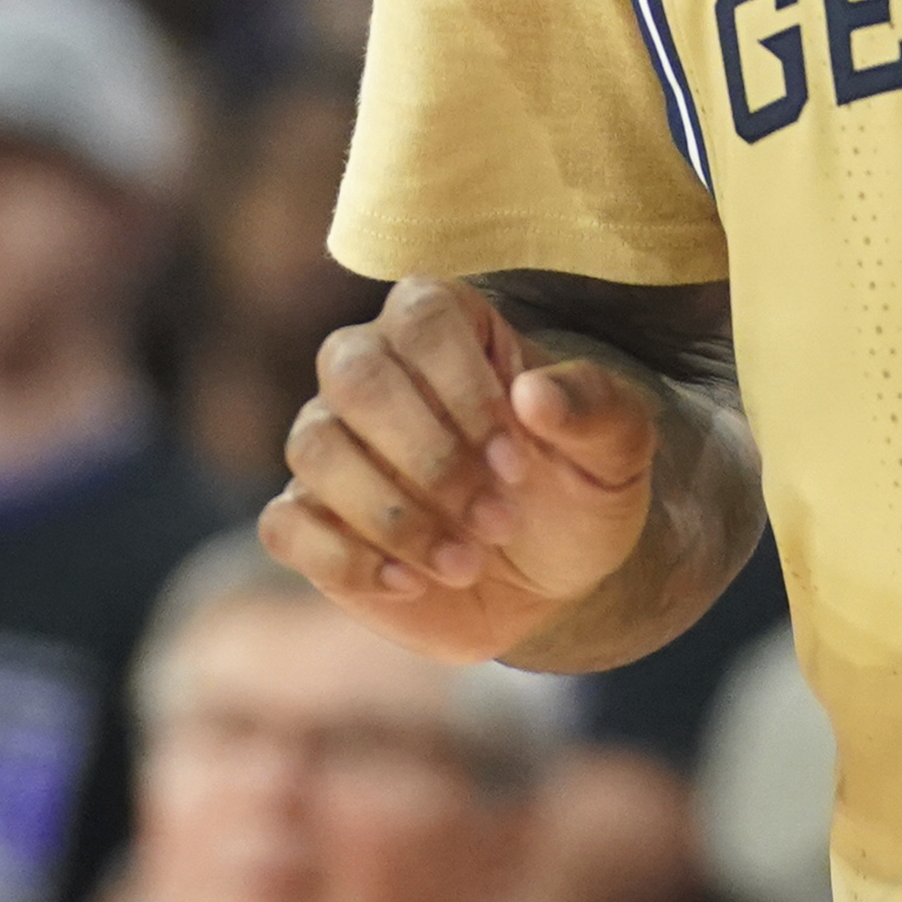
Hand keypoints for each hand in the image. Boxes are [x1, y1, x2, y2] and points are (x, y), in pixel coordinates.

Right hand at [259, 278, 657, 665]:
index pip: (421, 317)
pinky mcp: (309, 518)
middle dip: (428, 457)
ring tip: (467, 565)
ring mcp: (332, 443)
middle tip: (497, 520)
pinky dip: (345, 560)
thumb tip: (534, 393)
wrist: (550, 582)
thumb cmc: (578, 493)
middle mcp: (372, 369)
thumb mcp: (617, 453)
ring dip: (395, 516)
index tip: (519, 464)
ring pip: (313, 447)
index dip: (465, 389)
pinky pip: (284, 524)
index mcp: (445, 326)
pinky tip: (411, 584)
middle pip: (352, 373)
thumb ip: (596, 409)